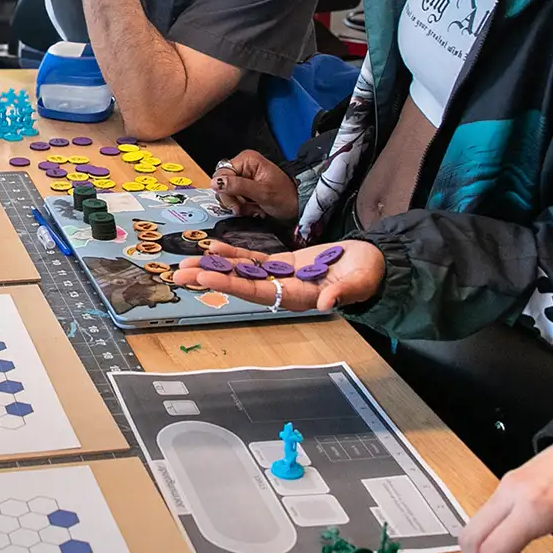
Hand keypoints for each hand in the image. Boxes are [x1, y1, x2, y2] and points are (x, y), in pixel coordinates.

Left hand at [171, 239, 384, 313]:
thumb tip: (326, 304)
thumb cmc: (368, 275)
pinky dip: (234, 255)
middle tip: (178, 275)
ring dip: (214, 267)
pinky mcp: (284, 263)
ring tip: (186, 264)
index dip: (231, 285)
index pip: (258, 292)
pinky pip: (254, 260)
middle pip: (240, 284)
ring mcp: (281, 276)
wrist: (374, 264)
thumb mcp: (360, 283)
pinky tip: (213, 249)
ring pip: (241, 272)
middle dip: (210, 279)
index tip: (205, 279)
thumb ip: (343, 293)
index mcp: (298, 297)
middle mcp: (283, 289)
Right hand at [212, 151, 297, 218]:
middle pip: (222, 184)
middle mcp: (243, 166)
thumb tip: (216, 183)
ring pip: (226, 193)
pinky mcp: (245, 188)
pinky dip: (241, 207)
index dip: (225, 190)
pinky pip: (234, 198)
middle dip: (232, 200)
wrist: (298, 205)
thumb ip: (238, 186)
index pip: (222, 174)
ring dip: (237, 205)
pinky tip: (252, 209)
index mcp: (247, 160)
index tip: (236, 205)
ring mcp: (243, 177)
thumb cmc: (286, 196)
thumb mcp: (262, 192)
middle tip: (243, 208)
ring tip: (252, 209)